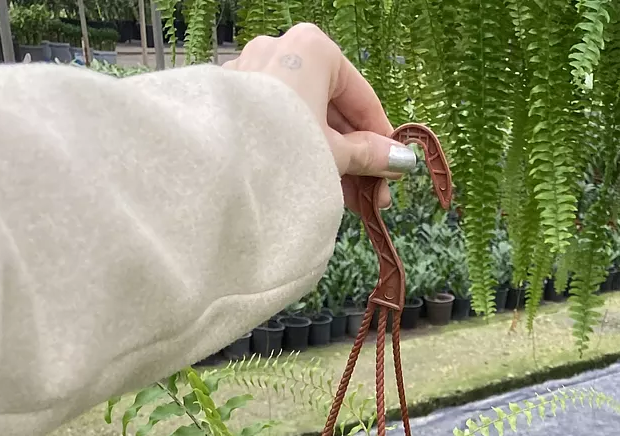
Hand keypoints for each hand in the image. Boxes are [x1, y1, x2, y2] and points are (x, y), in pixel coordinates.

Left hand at [223, 24, 408, 211]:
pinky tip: (314, 187)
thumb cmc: (287, 151)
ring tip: (349, 202)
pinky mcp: (234, 105)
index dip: (382, 137)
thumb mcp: (337, 156)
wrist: (221, 169)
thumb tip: (398, 160)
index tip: (394, 168)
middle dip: (356, 156)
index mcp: (312, 48)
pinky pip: (279, 126)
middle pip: (331, 108)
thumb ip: (369, 155)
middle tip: (374, 195)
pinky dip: (299, 151)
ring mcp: (252, 76)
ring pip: (305, 119)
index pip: (360, 95)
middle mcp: (279, 50)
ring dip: (332, 160)